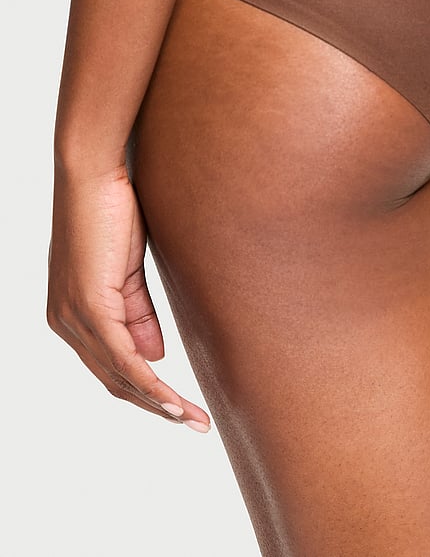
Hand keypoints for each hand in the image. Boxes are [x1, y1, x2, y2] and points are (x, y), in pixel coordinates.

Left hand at [47, 160, 210, 433]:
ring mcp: (74, 318)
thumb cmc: (110, 209)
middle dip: (156, 408)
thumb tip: (155, 356)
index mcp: (74, 314)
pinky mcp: (89, 307)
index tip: (181, 406)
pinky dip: (150, 384)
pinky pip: (122, 358)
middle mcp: (66, 323)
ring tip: (193, 420)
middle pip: (115, 382)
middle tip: (195, 424)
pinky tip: (172, 400)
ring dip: (159, 404)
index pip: (111, 366)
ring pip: (119, 377)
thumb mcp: (128, 271)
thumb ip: (138, 314)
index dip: (147, 390)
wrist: (93, 174)